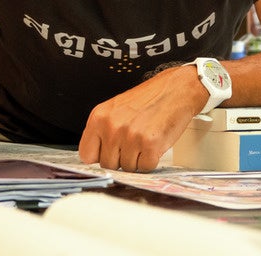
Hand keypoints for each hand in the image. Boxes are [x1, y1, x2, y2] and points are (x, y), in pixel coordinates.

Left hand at [77, 65, 204, 172]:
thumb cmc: (147, 100)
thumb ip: (102, 130)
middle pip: (107, 164)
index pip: (86, 154)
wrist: (175, 91)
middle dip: (120, 159)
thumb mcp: (115, 109)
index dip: (98, 157)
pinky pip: (145, 167)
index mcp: (98, 117)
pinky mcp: (149, 144)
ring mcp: (130, 136)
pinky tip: (154, 144)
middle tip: (132, 143)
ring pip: (127, 168)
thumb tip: (94, 156)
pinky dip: (151, 160)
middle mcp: (112, 127)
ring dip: (137, 159)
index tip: (107, 154)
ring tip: (144, 140)